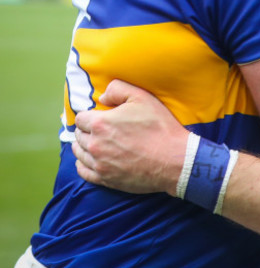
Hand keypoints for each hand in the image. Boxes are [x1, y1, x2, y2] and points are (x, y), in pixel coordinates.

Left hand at [73, 80, 188, 195]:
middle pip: (78, 135)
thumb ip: (117, 89)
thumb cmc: (160, 126)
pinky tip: (91, 159)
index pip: (80, 118)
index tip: (99, 116)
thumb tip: (102, 98)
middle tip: (100, 128)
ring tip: (95, 142)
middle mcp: (95, 144)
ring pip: (79, 153)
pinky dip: (84, 164)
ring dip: (84, 146)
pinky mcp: (106, 179)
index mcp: (101, 123)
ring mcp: (99, 164)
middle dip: (87, 130)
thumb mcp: (142, 97)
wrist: (173, 159)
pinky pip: (84, 172)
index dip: (89, 115)